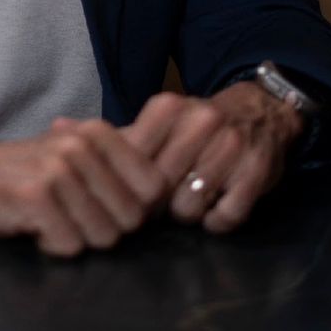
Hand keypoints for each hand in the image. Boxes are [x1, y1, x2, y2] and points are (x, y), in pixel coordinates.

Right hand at [0, 119, 168, 257]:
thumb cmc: (21, 173)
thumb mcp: (73, 158)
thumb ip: (118, 170)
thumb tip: (168, 194)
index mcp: (99, 133)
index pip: (155, 189)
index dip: (134, 211)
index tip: (101, 208)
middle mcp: (82, 146)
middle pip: (132, 220)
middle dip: (103, 229)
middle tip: (69, 216)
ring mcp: (59, 169)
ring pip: (104, 237)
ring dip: (76, 239)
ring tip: (50, 219)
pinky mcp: (36, 197)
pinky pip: (71, 246)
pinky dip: (52, 246)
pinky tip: (32, 228)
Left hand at [120, 85, 303, 233]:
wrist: (263, 111)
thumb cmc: (201, 125)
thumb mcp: (164, 121)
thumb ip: (124, 138)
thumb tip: (68, 136)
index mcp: (169, 108)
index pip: (133, 161)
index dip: (130, 185)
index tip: (135, 190)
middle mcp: (201, 121)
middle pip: (158, 189)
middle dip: (157, 204)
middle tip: (165, 202)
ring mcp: (231, 145)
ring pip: (188, 207)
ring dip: (188, 214)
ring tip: (192, 201)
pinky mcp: (256, 170)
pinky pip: (225, 217)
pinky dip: (217, 222)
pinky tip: (216, 209)